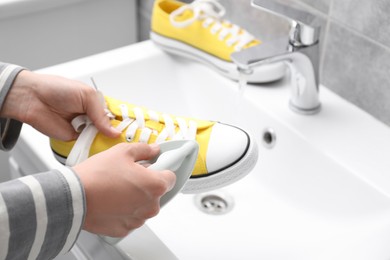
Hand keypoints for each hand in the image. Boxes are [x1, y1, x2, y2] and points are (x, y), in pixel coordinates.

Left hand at [0, 70, 119, 140]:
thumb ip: (101, 114)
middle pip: (110, 129)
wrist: (31, 98)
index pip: (115, 115)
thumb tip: (113, 131)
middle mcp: (91, 116)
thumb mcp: (86, 95)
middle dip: (118, 134)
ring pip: (100, 138)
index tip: (137, 130)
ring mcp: (83, 128)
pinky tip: (101, 148)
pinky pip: (87, 145)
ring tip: (117, 145)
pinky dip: (92, 147)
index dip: (125, 122)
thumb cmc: (56, 89)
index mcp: (97, 103)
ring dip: (106, 141)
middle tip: (129, 140)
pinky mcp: (73, 138)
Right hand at [73, 143, 175, 236]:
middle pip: (157, 192)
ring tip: (116, 188)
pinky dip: (124, 210)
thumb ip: (144, 149)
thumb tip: (154, 149)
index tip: (153, 167)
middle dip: (146, 184)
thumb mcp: (122, 151)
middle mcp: (151, 206)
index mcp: (155, 185)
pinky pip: (130, 217)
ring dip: (135, 198)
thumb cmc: (96, 176)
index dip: (161, 169)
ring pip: (143, 206)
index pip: (171, 177)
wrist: (73, 197)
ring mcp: (138, 219)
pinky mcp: (125, 228)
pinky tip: (111, 200)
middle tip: (128, 175)